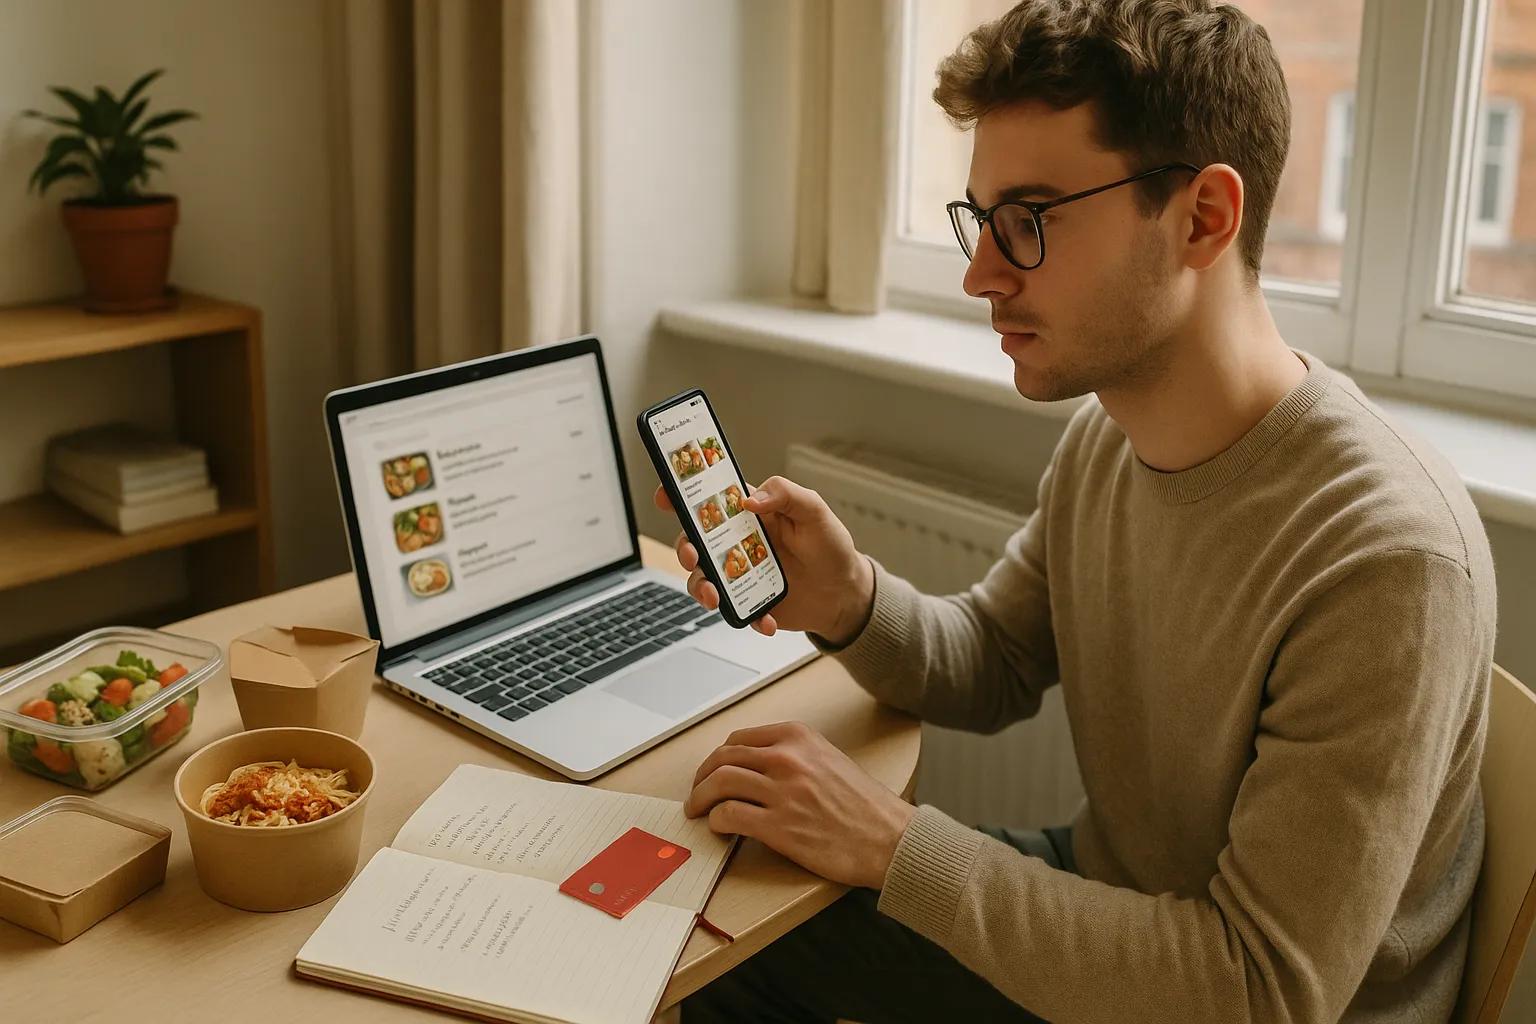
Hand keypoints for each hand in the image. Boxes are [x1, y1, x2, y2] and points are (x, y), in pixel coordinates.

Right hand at [654, 476, 874, 643]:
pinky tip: (766, 620)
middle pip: (694, 540)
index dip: (681, 493)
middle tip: (693, 556)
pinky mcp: (747, 600)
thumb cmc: (830, 546)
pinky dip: (746, 617)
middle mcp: (737, 541)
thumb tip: (749, 499)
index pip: (709, 497)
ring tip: (715, 597)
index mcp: (749, 513)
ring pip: (702, 578)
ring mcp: (739, 573)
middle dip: (684, 548)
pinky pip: (732, 610)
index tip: (666, 495)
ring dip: (701, 588)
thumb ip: (785, 494)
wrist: (845, 594)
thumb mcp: (815, 511)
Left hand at [684, 721, 915, 889]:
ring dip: (700, 799)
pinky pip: (729, 816)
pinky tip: (720, 829)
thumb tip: (753, 766)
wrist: (889, 838)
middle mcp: (787, 758)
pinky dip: (716, 822)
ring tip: (699, 812)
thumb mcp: (828, 760)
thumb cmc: (864, 805)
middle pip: (722, 759)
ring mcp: (782, 791)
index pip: (738, 740)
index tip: (712, 772)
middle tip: (697, 794)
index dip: (718, 759)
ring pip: (719, 783)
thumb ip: (792, 756)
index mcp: (798, 737)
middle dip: (702, 778)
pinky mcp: (779, 826)